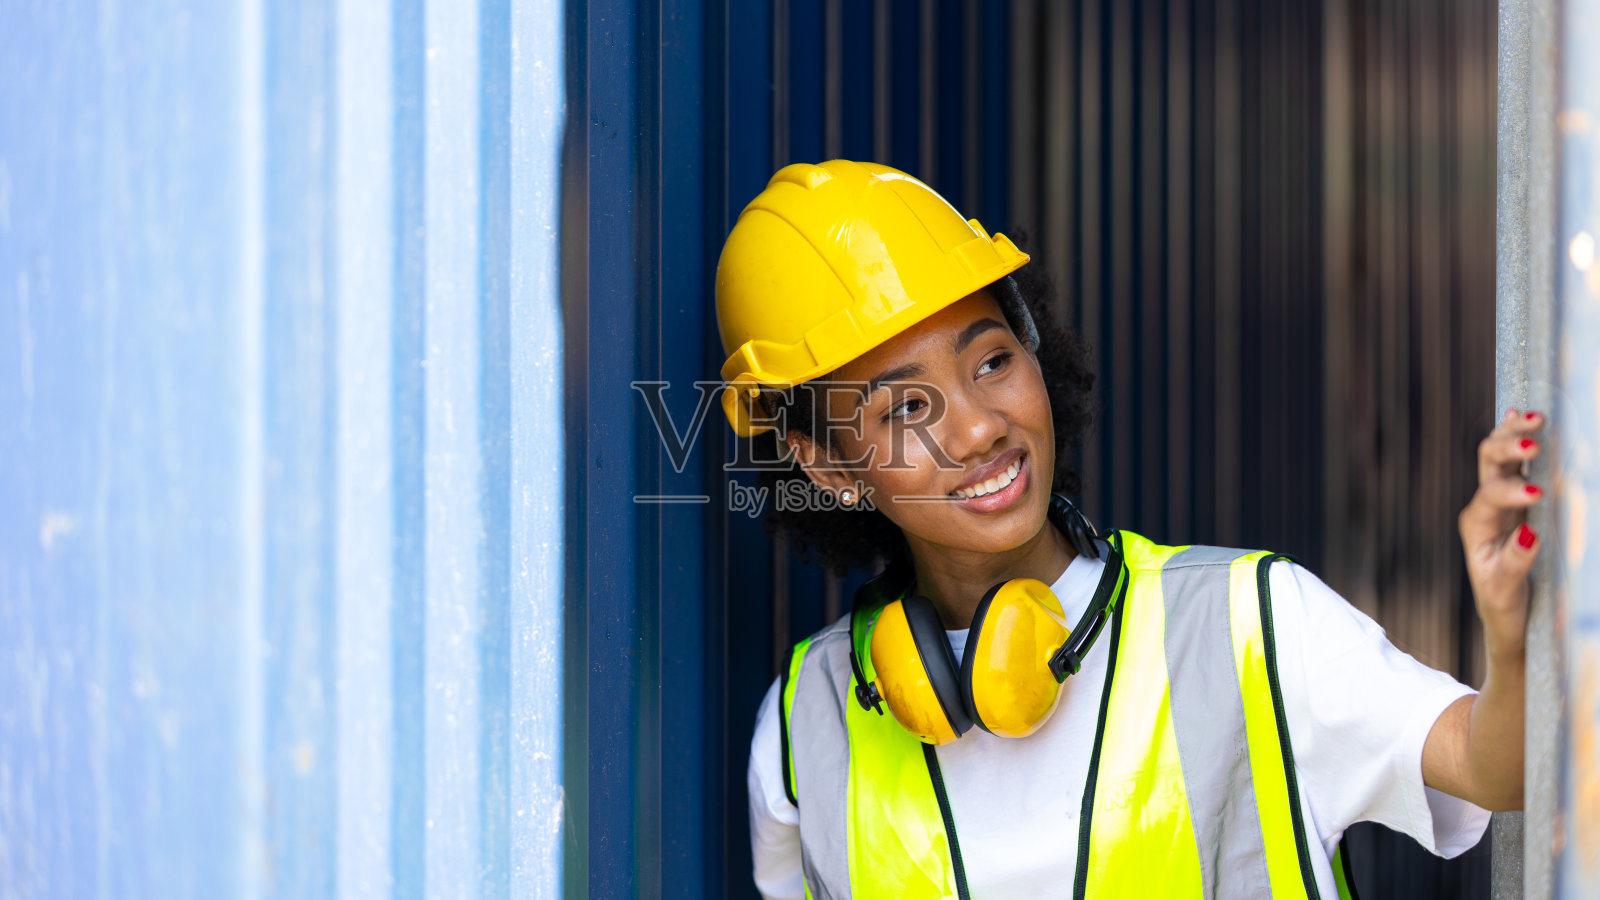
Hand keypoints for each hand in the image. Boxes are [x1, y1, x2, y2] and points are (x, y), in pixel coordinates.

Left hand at [1458, 408, 1545, 658]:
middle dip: (1508, 448)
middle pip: (1488, 463)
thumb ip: (1514, 564)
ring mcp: (1499, 500)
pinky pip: (1511, 461)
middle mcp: (1483, 507)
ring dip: (1513, 433)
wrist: (1504, 613)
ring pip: (1498, 455)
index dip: (1511, 492)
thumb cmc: (1503, 604)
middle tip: (1534, 444)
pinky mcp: (1516, 499)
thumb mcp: (1505, 591)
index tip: (1537, 494)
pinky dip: (1511, 435)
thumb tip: (1529, 535)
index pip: (1489, 497)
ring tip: (1534, 417)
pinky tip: (1517, 414)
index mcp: (1476, 526)